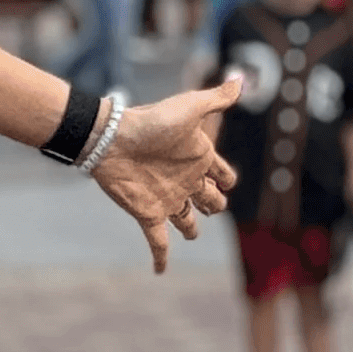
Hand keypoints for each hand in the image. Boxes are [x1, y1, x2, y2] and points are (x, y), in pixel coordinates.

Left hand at [89, 81, 237, 275]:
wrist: (111, 139)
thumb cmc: (151, 122)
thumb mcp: (189, 108)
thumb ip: (216, 98)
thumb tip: (241, 79)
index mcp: (198, 158)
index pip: (223, 175)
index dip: (227, 179)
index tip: (227, 181)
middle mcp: (185, 180)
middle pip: (211, 201)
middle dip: (215, 204)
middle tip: (213, 201)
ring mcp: (167, 199)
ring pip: (187, 221)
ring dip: (191, 229)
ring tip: (191, 233)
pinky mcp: (148, 214)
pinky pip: (158, 242)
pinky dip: (160, 258)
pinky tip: (160, 272)